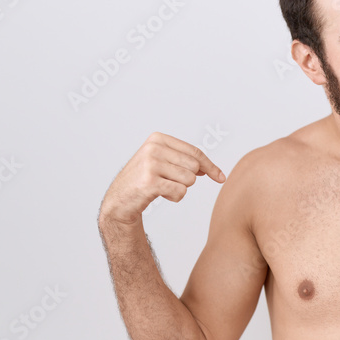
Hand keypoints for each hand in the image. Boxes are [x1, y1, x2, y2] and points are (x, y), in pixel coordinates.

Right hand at [99, 132, 225, 227]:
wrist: (119, 199)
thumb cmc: (144, 180)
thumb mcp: (162, 162)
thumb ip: (184, 161)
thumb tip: (209, 169)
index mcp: (158, 139)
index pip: (194, 152)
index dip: (210, 166)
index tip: (220, 177)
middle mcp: (153, 148)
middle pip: (194, 166)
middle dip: (188, 179)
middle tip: (169, 182)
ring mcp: (151, 164)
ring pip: (189, 180)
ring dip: (180, 188)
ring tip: (162, 187)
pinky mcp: (150, 182)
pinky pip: (180, 192)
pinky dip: (174, 197)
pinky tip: (159, 194)